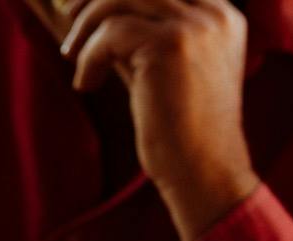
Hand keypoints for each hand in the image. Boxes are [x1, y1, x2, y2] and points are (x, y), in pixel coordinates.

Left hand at [62, 0, 259, 240]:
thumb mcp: (163, 68)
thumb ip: (141, 34)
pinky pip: (110, 33)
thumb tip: (93, 7)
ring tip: (73, 56)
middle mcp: (214, 12)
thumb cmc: (179, 130)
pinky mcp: (170, 45)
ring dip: (87, 25)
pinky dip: (89, 58)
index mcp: (221, 14)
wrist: (203, 172)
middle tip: (71, 19)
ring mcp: (196, 25)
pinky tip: (87, 85)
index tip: (87, 8)